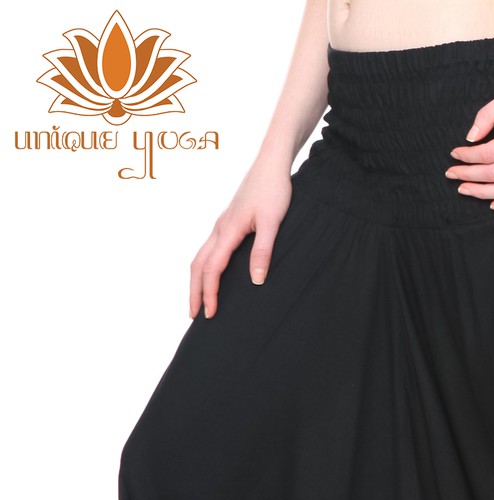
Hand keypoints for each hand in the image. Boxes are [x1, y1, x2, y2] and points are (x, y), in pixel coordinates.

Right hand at [189, 161, 292, 319]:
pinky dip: (204, 267)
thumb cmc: (275, 191)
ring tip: (198, 300)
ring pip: (200, 256)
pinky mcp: (227, 222)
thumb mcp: (273, 223)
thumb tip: (256, 280)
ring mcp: (221, 225)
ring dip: (196, 280)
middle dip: (194, 291)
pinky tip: (211, 275)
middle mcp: (219, 228)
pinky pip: (209, 249)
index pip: (212, 268)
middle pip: (198, 265)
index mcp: (228, 231)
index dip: (209, 293)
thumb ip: (264, 251)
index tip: (210, 313)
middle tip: (194, 315)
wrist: (271, 165)